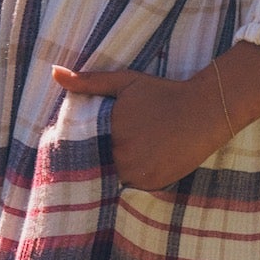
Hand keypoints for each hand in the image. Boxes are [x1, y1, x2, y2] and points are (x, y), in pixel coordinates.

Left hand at [51, 64, 229, 190]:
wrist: (205, 110)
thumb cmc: (162, 93)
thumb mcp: (125, 82)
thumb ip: (88, 81)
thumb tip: (54, 72)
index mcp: (109, 130)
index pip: (80, 147)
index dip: (80, 147)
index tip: (80, 146)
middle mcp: (121, 154)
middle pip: (95, 165)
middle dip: (94, 161)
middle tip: (104, 154)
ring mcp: (138, 172)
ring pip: (112, 178)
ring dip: (112, 172)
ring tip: (123, 160)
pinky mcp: (153, 183)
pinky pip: (132, 187)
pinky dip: (132, 179)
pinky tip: (139, 166)